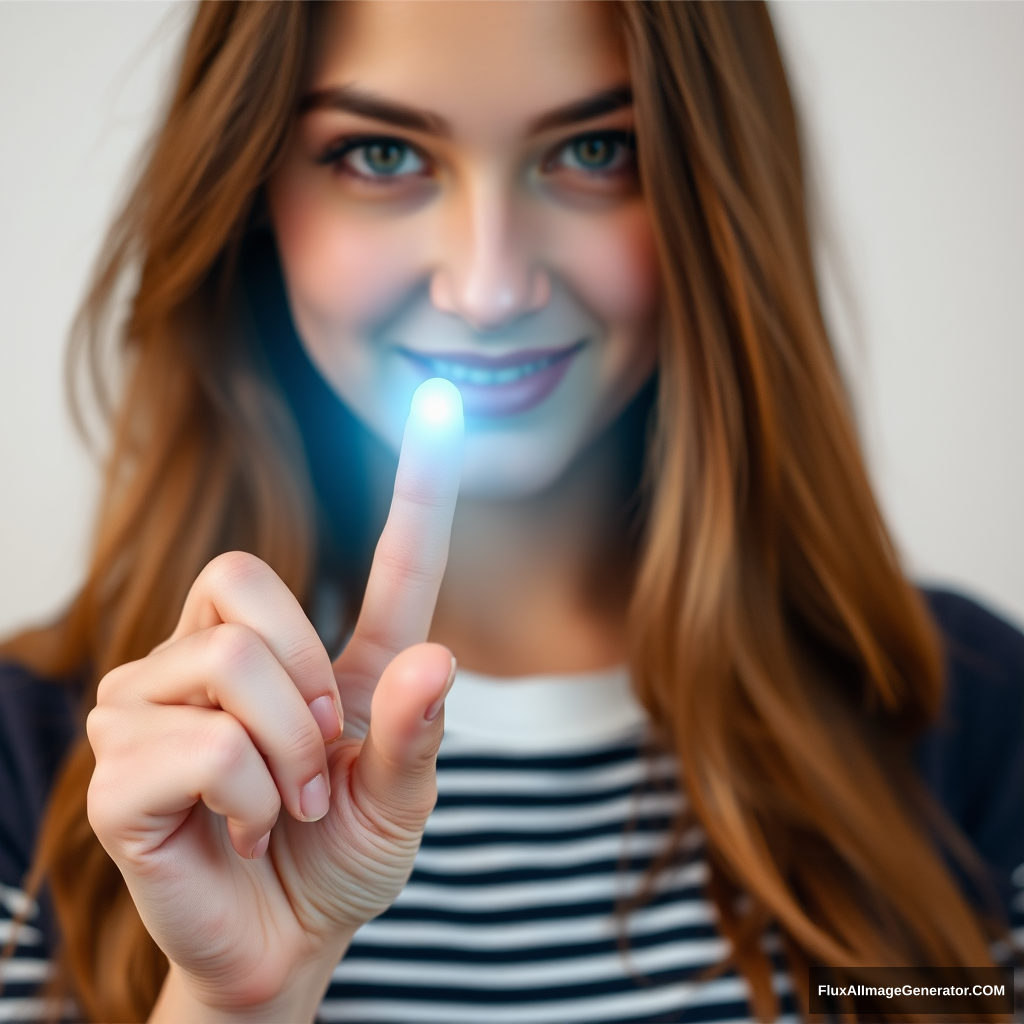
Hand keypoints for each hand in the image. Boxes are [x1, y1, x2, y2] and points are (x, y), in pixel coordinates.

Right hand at [86, 382, 463, 1020]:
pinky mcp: (118, 765)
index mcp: (324, 656)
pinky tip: (237, 830)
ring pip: (230, 666)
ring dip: (283, 759)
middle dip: (304, 686)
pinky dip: (245, 799)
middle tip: (314, 764)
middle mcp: (223, 653)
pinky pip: (200, 743)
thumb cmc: (339, 862)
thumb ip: (417, 736)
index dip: (417, 486)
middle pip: (248, 583)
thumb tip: (433, 660)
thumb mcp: (399, 805)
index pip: (384, 559)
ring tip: (281, 807)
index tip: (441, 410)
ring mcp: (155, 701)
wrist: (278, 947)